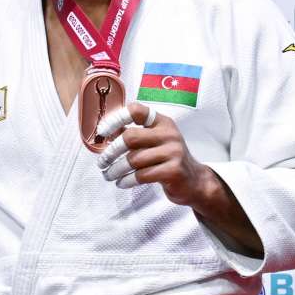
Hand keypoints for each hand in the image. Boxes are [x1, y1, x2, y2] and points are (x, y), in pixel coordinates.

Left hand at [95, 102, 213, 205]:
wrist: (193, 181)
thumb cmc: (166, 159)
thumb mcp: (153, 141)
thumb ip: (132, 135)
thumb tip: (104, 132)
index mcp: (161, 122)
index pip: (136, 111)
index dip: (116, 119)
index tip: (102, 132)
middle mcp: (169, 134)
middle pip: (130, 138)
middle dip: (111, 152)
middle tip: (102, 162)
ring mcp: (173, 152)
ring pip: (133, 160)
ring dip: (116, 170)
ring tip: (109, 175)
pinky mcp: (174, 171)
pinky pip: (141, 175)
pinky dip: (127, 180)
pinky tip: (122, 182)